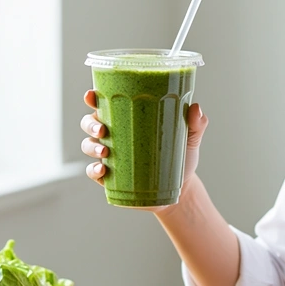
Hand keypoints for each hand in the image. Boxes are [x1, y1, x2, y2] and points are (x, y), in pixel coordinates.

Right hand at [80, 91, 208, 209]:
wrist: (181, 189)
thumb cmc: (181, 156)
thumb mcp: (189, 138)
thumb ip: (196, 123)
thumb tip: (196, 109)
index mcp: (128, 118)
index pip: (105, 104)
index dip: (93, 98)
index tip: (91, 95)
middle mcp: (115, 135)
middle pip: (90, 122)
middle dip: (90, 124)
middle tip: (102, 129)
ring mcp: (110, 157)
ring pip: (88, 145)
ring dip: (91, 147)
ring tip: (105, 153)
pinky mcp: (110, 178)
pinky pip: (93, 172)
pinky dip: (93, 170)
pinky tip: (102, 170)